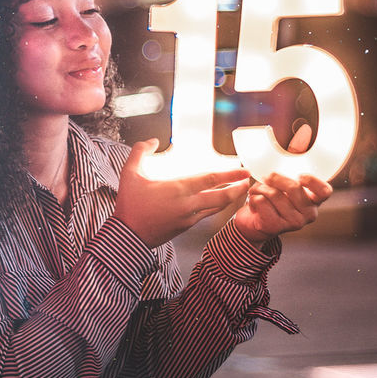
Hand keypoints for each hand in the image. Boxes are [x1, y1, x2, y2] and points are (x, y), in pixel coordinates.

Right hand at [114, 139, 251, 248]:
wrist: (128, 237)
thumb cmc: (129, 205)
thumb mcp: (129, 174)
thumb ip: (140, 152)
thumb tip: (152, 141)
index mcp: (178, 189)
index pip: (210, 179)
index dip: (230, 174)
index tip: (243, 169)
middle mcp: (188, 204)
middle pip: (221, 196)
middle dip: (238, 188)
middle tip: (249, 181)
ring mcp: (188, 218)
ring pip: (216, 207)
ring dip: (229, 199)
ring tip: (237, 191)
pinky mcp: (185, 227)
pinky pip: (205, 215)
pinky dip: (214, 208)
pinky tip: (215, 203)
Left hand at [232, 124, 332, 245]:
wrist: (253, 221)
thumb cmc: (272, 197)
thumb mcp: (285, 175)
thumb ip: (295, 154)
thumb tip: (305, 131)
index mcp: (314, 200)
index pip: (325, 191)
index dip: (314, 181)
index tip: (300, 174)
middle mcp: (308, 214)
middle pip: (293, 188)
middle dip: (275, 177)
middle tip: (266, 176)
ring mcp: (293, 223)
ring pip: (274, 195)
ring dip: (260, 188)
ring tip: (257, 190)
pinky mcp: (274, 227)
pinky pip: (260, 202)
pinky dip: (253, 197)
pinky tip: (253, 201)